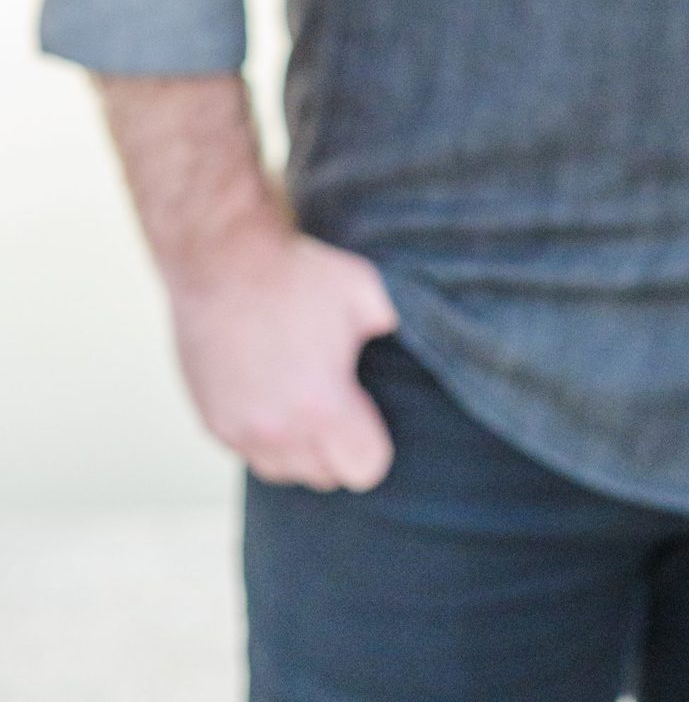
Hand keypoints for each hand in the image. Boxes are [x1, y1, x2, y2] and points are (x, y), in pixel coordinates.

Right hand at [166, 215, 400, 490]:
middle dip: (339, 448)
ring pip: (284, 472)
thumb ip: (394, 327)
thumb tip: (426, 341)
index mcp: (323, 406)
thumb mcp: (365, 290)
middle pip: (325, 476)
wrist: (222, 260)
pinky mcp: (212, 422)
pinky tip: (273, 397)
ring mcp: (240, 431)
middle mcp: (279, 431)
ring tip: (305, 402)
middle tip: (340, 402)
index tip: (370, 415)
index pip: (365, 470)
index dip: (375, 446)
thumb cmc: (298, 274)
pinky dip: (264, 438)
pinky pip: (248, 454)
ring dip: (300, 450)